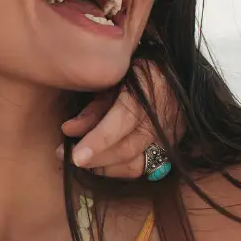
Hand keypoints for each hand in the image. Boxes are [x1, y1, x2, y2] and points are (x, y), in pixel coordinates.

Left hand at [62, 59, 181, 178]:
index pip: (125, 120)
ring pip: (136, 164)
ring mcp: (172, 135)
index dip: (99, 140)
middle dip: (95, 158)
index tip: (76, 156)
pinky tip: (98, 164)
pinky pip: (144, 168)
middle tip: (68, 157)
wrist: (173, 73)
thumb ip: (95, 106)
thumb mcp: (113, 79)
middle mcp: (165, 116)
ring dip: (104, 168)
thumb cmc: (135, 71)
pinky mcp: (171, 147)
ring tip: (80, 162)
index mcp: (151, 89)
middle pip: (129, 148)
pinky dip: (118, 169)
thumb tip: (69, 131)